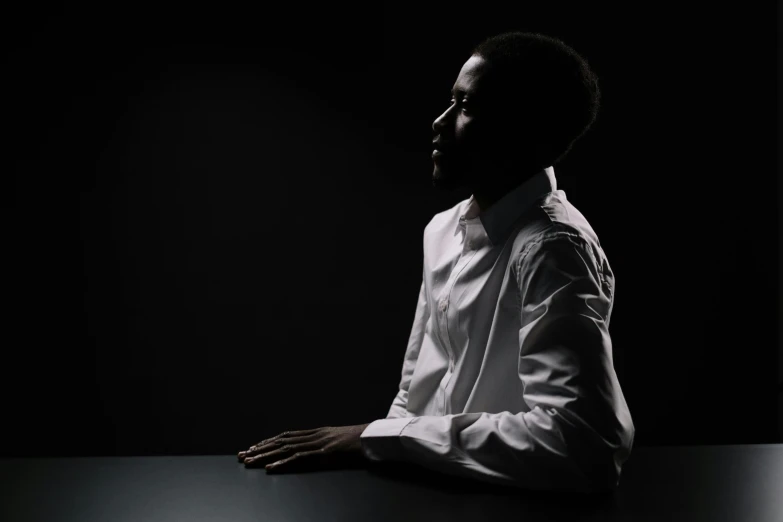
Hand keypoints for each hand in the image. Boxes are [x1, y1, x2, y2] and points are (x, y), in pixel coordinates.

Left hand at [237, 422, 372, 472]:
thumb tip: (317, 450)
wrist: (376, 436)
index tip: (253, 447)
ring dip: (265, 455)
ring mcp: (318, 442)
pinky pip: (300, 458)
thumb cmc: (361, 441)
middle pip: (281, 441)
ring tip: (250, 461)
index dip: (268, 441)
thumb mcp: (340, 441)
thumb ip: (327, 444)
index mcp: (317, 432)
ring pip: (285, 448)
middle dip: (260, 448)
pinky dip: (283, 462)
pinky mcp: (324, 452)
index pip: (286, 436)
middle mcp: (314, 435)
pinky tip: (271, 467)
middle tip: (242, 455)